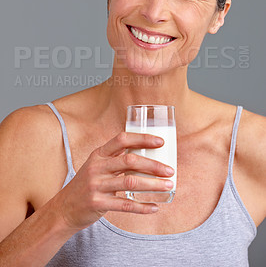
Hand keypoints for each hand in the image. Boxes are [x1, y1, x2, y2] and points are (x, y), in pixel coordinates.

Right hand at [55, 131, 174, 231]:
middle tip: (170, 170)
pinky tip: (154, 207)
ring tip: (168, 186)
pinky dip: (142, 207)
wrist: (63, 208)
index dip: (142, 138)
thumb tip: (146, 156)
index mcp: (99, 154)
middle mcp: (97, 167)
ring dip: (153, 185)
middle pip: (129, 161)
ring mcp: (96, 185)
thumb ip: (116, 160)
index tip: (160, 142)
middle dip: (153, 165)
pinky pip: (125, 206)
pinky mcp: (97, 203)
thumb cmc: (87, 185)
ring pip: (130, 183)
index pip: (122, 139)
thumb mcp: (96, 166)